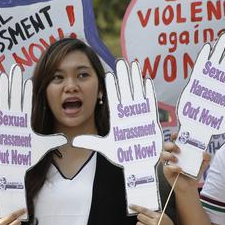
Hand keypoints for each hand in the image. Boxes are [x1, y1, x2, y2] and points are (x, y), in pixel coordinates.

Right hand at [0, 65, 66, 219]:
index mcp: (24, 122)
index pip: (26, 103)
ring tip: (4, 74)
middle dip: (15, 82)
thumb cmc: (26, 159)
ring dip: (4, 88)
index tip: (28, 79)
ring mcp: (4, 123)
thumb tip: (66, 138)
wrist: (13, 170)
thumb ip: (53, 141)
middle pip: (14, 96)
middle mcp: (14, 120)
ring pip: (3, 101)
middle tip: (15, 67)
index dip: (27, 91)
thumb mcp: (42, 147)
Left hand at [73, 60, 162, 210]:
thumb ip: (91, 142)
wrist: (138, 163)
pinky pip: (149, 102)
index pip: (113, 98)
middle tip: (120, 62)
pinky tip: (146, 80)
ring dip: (135, 79)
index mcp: (117, 118)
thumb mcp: (105, 147)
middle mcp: (128, 113)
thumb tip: (74, 141)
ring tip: (133, 65)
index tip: (108, 74)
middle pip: (125, 90)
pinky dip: (148, 91)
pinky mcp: (150, 119)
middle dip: (123, 76)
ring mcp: (140, 114)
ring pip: (137, 92)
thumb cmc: (122, 155)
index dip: (111, 87)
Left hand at [130, 204, 173, 224]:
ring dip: (141, 224)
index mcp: (157, 217)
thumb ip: (152, 213)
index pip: (144, 210)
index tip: (131, 206)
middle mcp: (154, 224)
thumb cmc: (166, 224)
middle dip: (141, 217)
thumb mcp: (162, 216)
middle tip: (145, 219)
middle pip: (139, 217)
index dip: (136, 207)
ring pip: (138, 224)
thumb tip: (141, 210)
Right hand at [160, 134, 209, 194]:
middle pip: (166, 145)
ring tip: (177, 159)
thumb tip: (205, 152)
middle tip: (179, 149)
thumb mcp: (203, 164)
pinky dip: (173, 167)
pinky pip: (166, 167)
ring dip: (169, 155)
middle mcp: (172, 154)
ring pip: (162, 154)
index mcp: (179, 150)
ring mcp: (168, 163)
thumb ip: (207, 158)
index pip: (174, 140)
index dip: (174, 135)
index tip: (177, 134)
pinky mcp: (166, 171)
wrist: (190, 186)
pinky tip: (180, 169)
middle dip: (171, 145)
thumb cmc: (194, 172)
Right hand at [175, 33, 224, 177]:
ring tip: (224, 36)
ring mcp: (207, 80)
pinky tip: (208, 46)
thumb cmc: (215, 123)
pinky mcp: (196, 81)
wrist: (198, 127)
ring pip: (215, 60)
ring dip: (220, 48)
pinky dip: (204, 56)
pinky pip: (201, 66)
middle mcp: (219, 82)